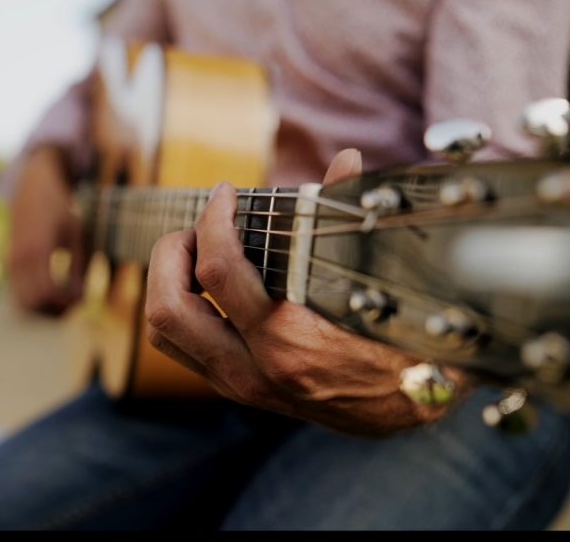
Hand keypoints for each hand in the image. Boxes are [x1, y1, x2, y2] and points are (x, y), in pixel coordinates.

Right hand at [6, 146, 86, 315]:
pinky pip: (19, 296)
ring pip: (22, 306)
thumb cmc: (59, 207)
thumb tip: (82, 296)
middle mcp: (19, 260)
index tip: (86, 295)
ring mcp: (11, 264)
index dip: (68, 301)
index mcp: (37, 250)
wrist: (30, 187)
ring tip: (68, 298)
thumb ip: (79, 263)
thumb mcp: (76, 231)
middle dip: (57, 311)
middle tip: (78, 300)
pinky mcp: (10, 267)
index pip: (48, 292)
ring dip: (46, 310)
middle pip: (33, 306)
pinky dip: (37, 302)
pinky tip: (56, 291)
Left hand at [145, 149, 469, 435]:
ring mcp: (239, 384)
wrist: (406, 410)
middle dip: (171, 252)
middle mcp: (254, 368)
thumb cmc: (399, 340)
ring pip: (163, 330)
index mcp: (289, 338)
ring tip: (196, 250)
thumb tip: (346, 160)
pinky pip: (181, 346)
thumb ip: (350, 216)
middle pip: (167, 306)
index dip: (212, 218)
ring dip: (166, 280)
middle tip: (199, 227)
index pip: (216, 269)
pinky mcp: (235, 388)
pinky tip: (207, 280)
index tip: (225, 193)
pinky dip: (181, 306)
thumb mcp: (379, 279)